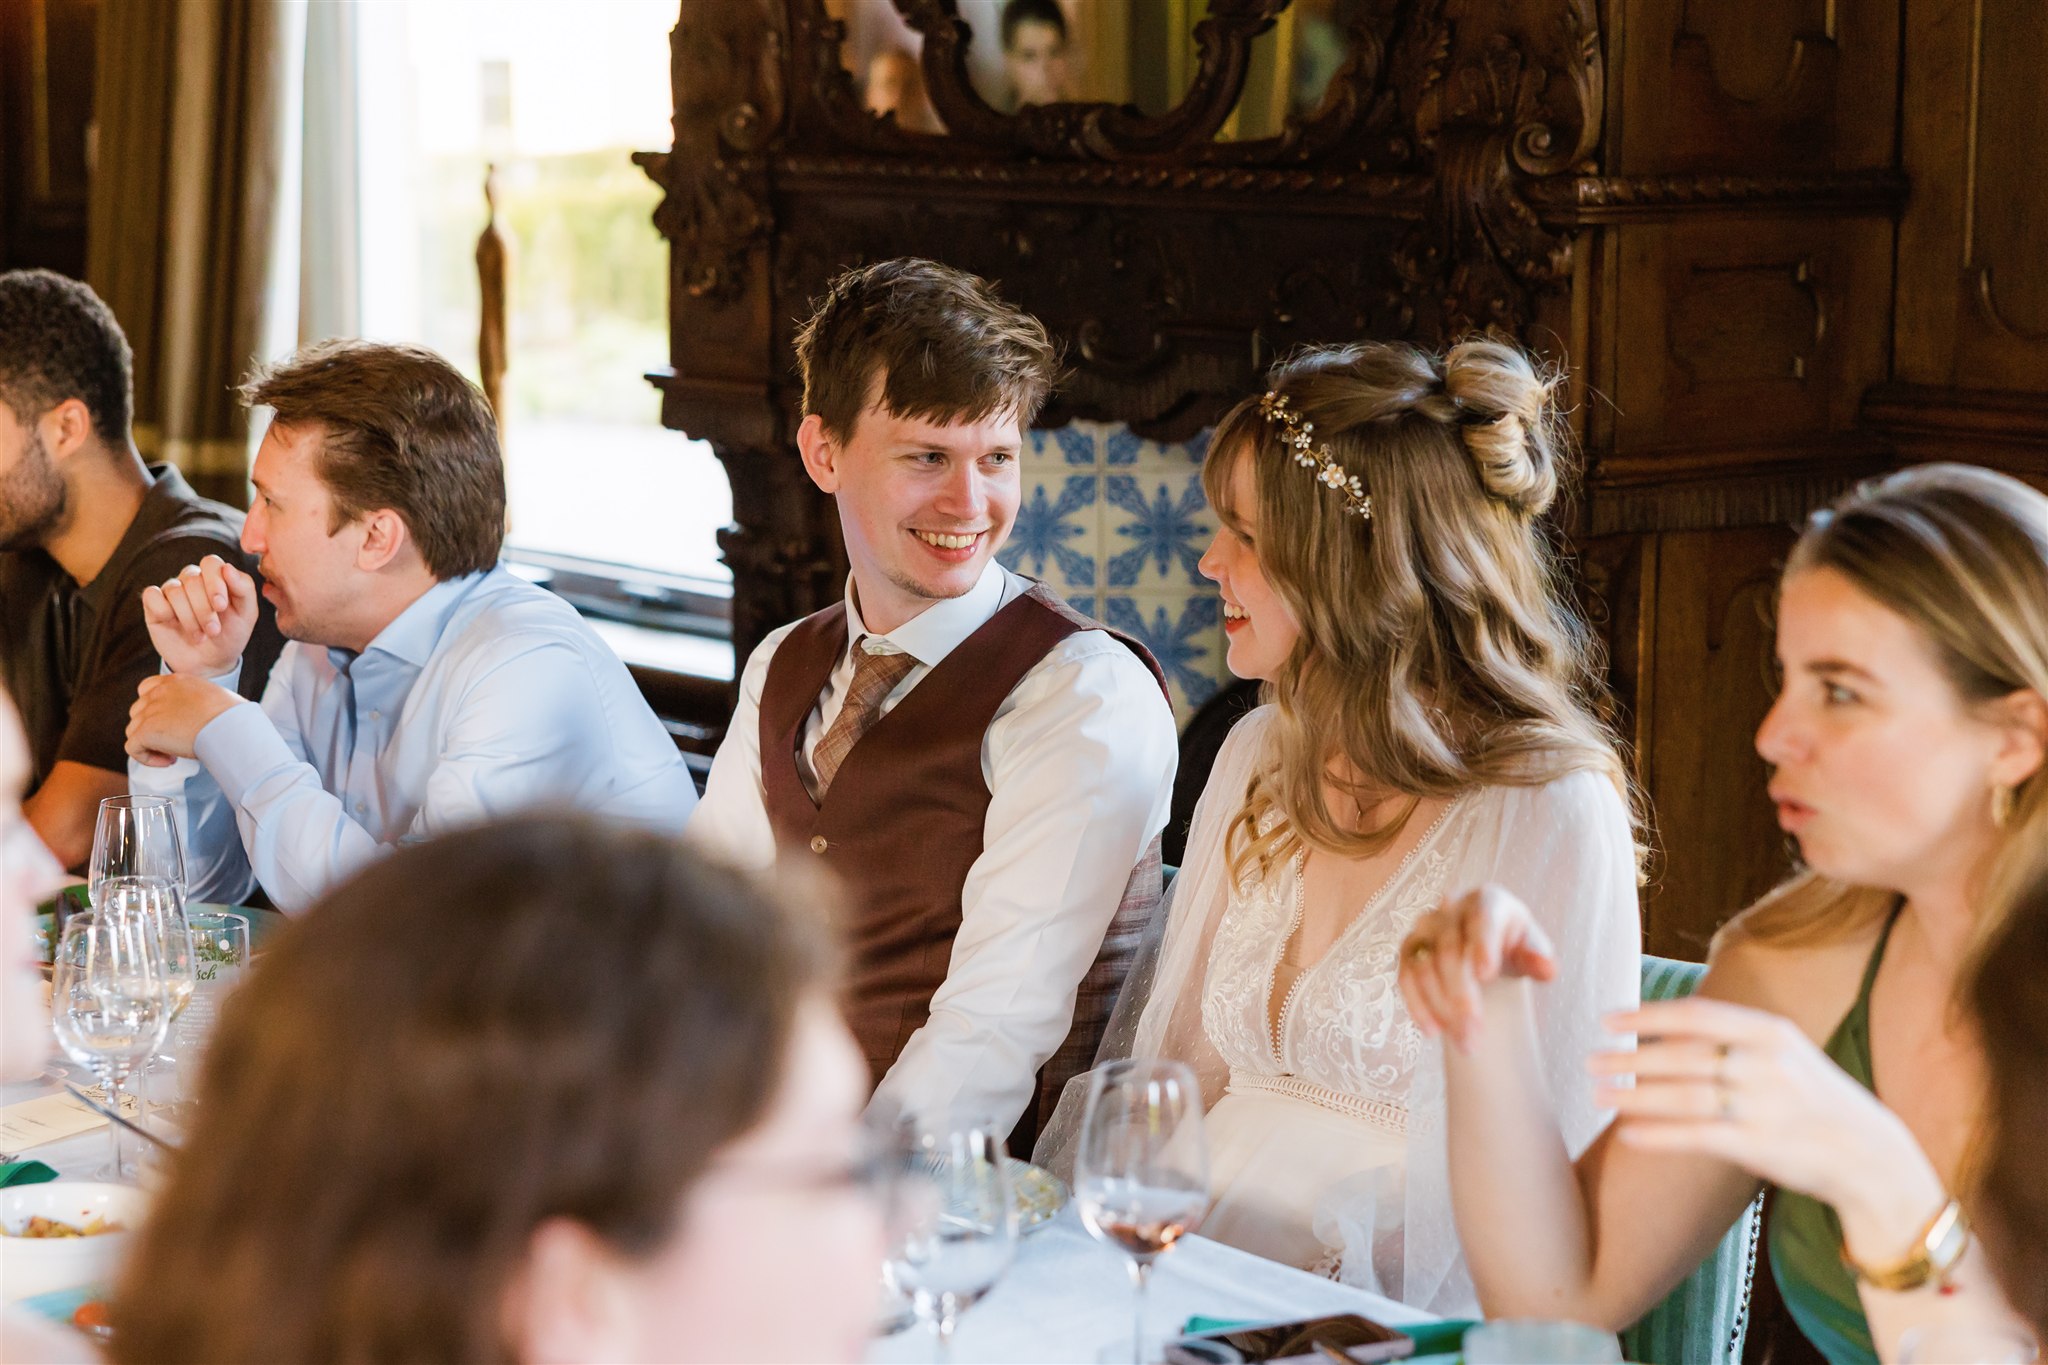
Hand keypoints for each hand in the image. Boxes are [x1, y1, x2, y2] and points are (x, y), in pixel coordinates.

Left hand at [126, 674, 241, 766]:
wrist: (229, 726)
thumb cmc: (233, 717)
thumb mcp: (214, 698)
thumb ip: (197, 702)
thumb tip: (200, 719)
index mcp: (176, 682)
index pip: (147, 689)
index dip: (153, 709)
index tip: (171, 722)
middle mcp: (159, 693)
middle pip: (138, 712)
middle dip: (152, 728)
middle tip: (176, 741)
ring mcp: (150, 712)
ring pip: (133, 731)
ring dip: (150, 744)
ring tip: (174, 753)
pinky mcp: (146, 732)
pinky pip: (133, 748)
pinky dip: (147, 758)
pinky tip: (169, 761)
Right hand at [142, 555, 258, 676]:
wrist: (210, 663)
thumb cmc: (230, 635)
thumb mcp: (247, 614)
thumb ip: (244, 588)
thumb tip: (227, 567)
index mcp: (216, 576)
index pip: (211, 563)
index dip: (215, 583)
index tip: (221, 607)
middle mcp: (192, 579)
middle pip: (193, 579)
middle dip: (204, 609)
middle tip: (213, 631)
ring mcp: (172, 590)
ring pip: (174, 590)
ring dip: (188, 617)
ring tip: (200, 636)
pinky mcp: (154, 603)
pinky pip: (152, 595)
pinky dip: (164, 611)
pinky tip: (174, 624)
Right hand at [1398, 884, 1558, 1052]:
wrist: (1487, 949)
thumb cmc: (1514, 947)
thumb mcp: (1533, 950)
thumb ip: (1540, 958)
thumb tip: (1546, 968)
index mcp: (1486, 901)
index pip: (1481, 919)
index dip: (1482, 946)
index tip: (1487, 977)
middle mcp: (1450, 909)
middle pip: (1448, 950)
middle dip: (1460, 995)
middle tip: (1476, 1033)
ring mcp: (1424, 929)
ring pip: (1423, 967)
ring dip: (1441, 1008)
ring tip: (1465, 1042)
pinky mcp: (1409, 951)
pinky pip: (1405, 978)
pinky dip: (1418, 1006)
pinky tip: (1434, 1032)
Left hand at [1591, 997, 1940, 1242]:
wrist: (1871, 1155)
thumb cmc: (1813, 1097)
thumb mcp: (1786, 1051)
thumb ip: (1733, 1035)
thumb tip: (1665, 1023)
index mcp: (1772, 1033)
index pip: (1696, 1015)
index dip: (1646, 1016)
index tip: (1607, 1019)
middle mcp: (1768, 1066)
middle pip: (1682, 1056)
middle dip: (1629, 1058)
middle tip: (1590, 1060)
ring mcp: (1765, 1107)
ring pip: (1683, 1097)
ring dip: (1633, 1096)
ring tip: (1599, 1094)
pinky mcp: (1760, 1148)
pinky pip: (1696, 1137)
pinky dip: (1657, 1135)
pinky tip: (1627, 1133)